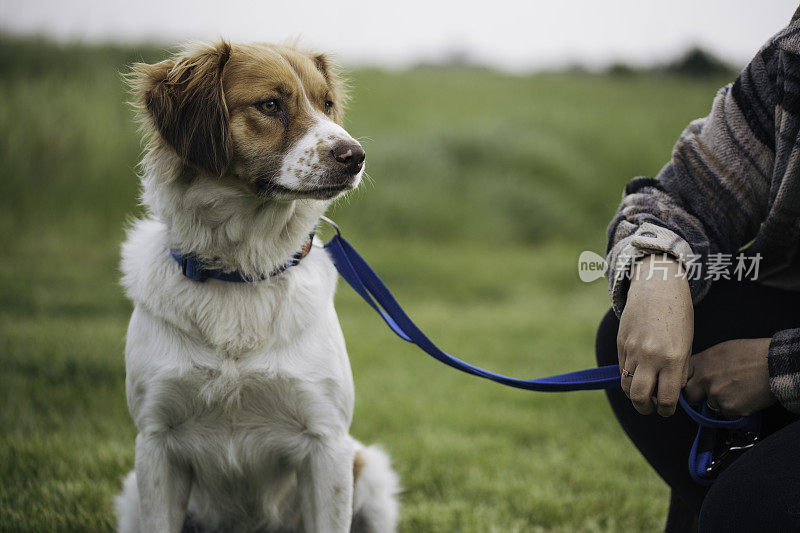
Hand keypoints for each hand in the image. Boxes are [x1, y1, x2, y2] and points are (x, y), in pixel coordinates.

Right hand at [618, 254, 692, 416]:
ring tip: (644, 391)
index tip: (667, 408)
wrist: (658, 287)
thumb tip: (669, 391)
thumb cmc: (678, 315)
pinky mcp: (621, 343)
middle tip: (652, 406)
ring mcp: (633, 350)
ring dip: (635, 393)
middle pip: (640, 397)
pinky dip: (629, 376)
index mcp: (673, 358)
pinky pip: (622, 369)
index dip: (667, 410)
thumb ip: (677, 370)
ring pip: (627, 385)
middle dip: (646, 408)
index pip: (667, 398)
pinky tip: (638, 371)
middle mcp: (651, 356)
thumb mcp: (685, 344)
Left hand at [685, 338, 775, 417]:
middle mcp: (703, 379)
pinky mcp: (728, 407)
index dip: (689, 382)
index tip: (693, 385)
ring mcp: (715, 394)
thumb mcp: (722, 350)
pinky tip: (744, 397)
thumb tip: (701, 372)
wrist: (774, 364)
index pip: (682, 377)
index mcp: (701, 363)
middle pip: (690, 395)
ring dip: (720, 402)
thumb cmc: (752, 354)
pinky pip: (726, 413)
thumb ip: (706, 363)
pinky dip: (734, 409)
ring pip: (710, 405)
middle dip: (698, 397)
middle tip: (711, 394)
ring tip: (736, 390)